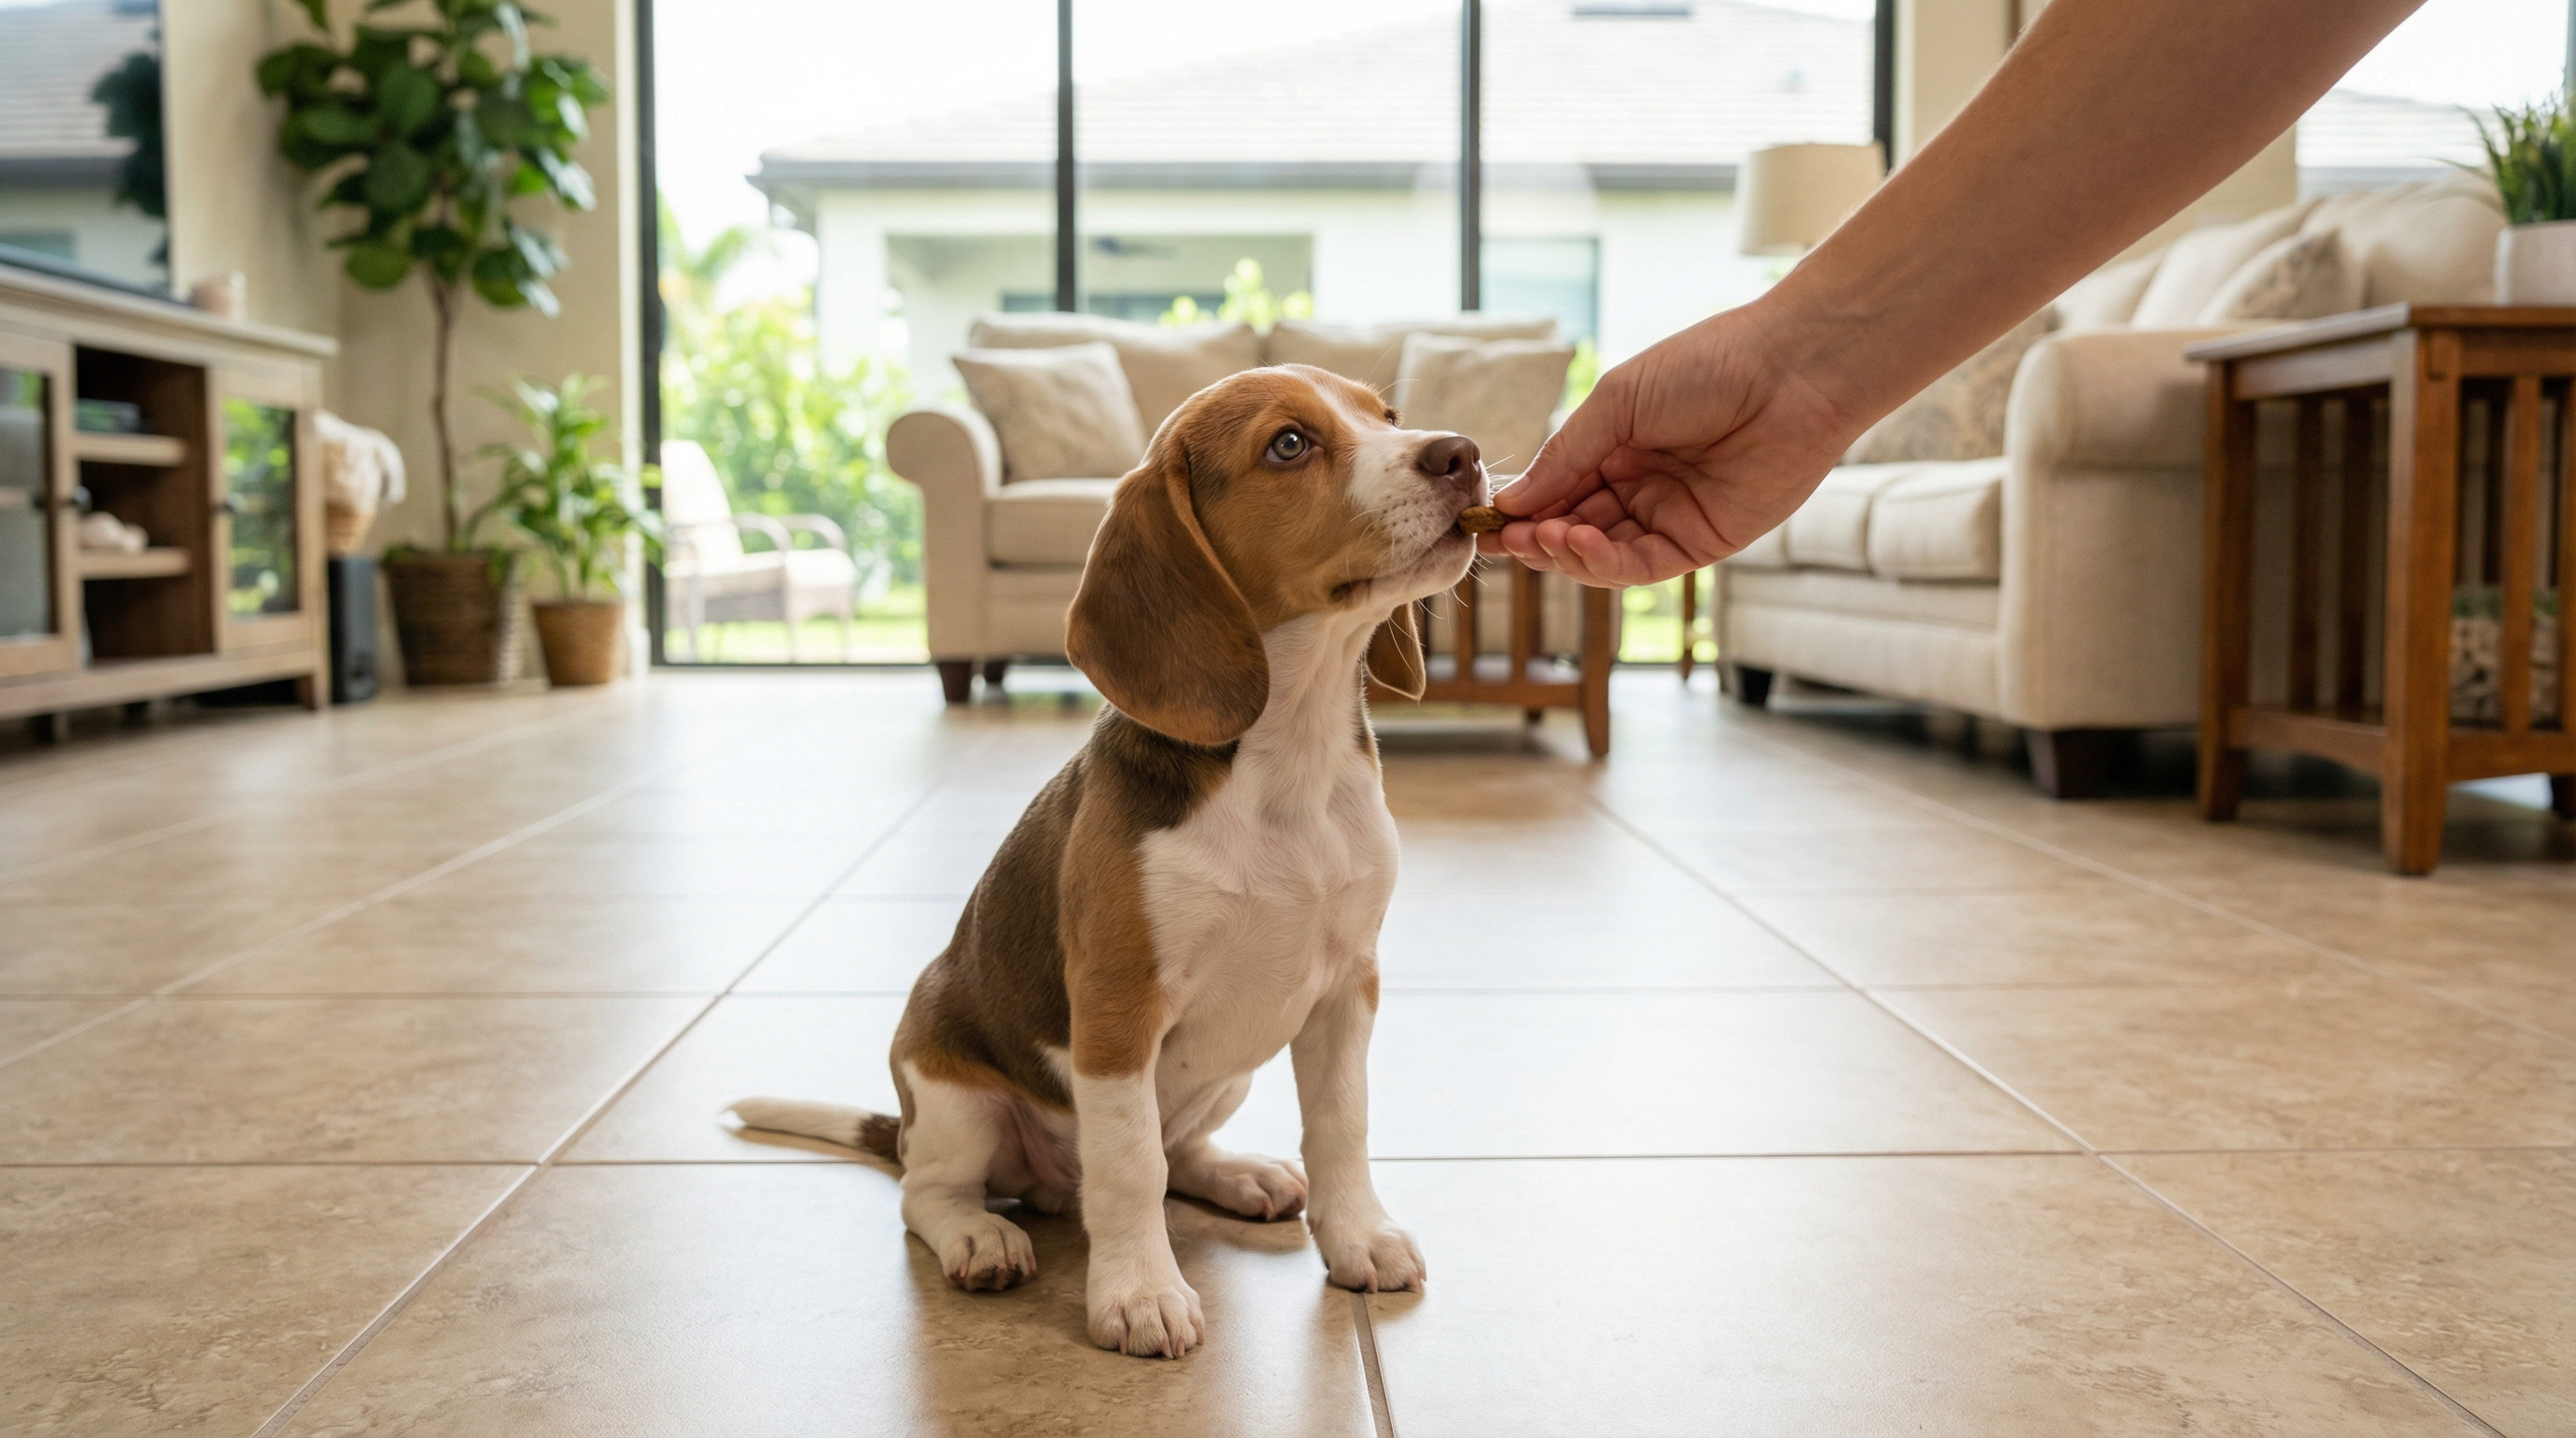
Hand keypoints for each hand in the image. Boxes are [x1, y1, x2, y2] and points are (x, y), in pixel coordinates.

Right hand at [1481, 300, 1863, 587]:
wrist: (1791, 371)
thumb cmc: (1707, 366)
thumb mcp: (1617, 402)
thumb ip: (1566, 456)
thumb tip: (1513, 503)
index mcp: (1617, 448)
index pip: (1557, 492)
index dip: (1521, 510)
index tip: (1484, 519)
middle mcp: (1640, 488)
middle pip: (1573, 530)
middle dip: (1536, 538)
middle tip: (1505, 538)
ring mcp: (1670, 517)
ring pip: (1601, 556)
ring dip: (1565, 553)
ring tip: (1542, 537)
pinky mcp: (1702, 543)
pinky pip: (1641, 567)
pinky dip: (1604, 563)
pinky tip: (1579, 542)